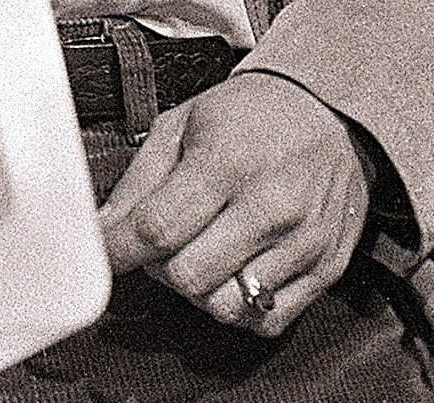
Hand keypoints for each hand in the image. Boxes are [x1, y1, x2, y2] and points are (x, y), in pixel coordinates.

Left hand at [99, 71, 374, 336]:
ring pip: (225, 307)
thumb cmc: (254, 115)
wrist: (329, 113)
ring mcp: (304, 243)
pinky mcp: (326, 269)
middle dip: (158, 267)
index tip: (104, 252)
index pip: (157, 229)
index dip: (118, 249)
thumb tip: (103, 227)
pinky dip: (238, 308)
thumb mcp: (183, 123)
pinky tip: (232, 273)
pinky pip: (267, 321)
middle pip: (188, 277)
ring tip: (198, 254)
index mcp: (227, 162)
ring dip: (197, 290)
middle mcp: (271, 207)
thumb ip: (139, 180)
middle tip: (161, 243)